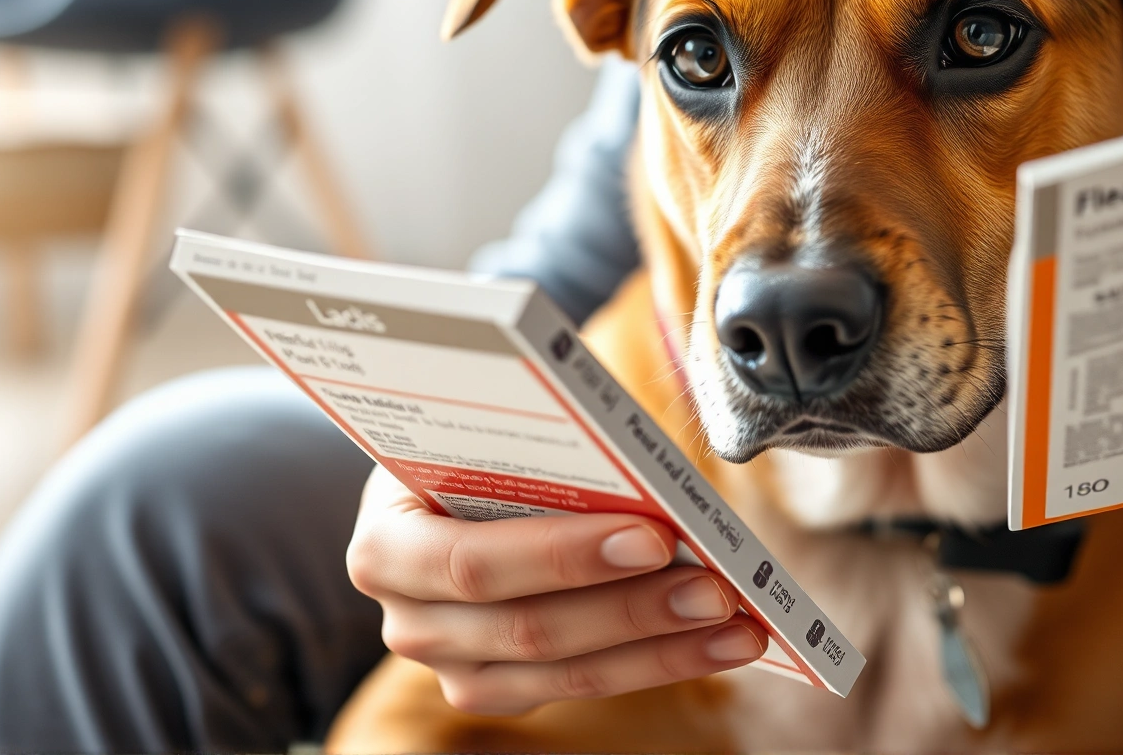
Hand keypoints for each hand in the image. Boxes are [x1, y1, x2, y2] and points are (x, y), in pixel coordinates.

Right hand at [346, 468, 766, 715]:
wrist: (444, 478)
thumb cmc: (476, 444)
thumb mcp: (489, 433)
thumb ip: (542, 452)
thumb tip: (641, 476)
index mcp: (386, 542)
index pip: (473, 562)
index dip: (563, 555)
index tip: (651, 535)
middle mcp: (408, 619)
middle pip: (529, 628)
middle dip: (633, 607)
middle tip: (716, 586)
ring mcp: (453, 665)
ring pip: (567, 671)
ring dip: (663, 647)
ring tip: (736, 620)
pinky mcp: (500, 689)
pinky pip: (585, 684)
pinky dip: (660, 660)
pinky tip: (722, 640)